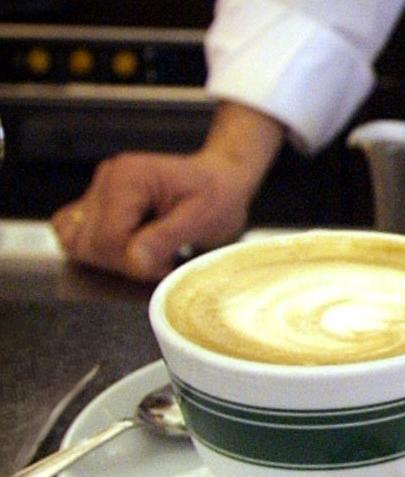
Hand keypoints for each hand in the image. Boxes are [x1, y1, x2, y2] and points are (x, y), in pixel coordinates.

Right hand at [51, 101, 284, 281]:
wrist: (222, 180)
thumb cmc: (219, 196)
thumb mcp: (203, 219)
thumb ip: (166, 238)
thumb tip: (134, 260)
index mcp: (129, 178)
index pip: (108, 238)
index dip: (135, 262)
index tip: (167, 264)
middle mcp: (107, 179)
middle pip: (89, 244)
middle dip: (125, 262)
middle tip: (163, 260)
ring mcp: (99, 190)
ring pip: (76, 242)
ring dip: (113, 259)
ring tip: (150, 253)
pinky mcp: (99, 203)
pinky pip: (76, 234)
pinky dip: (100, 250)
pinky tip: (133, 248)